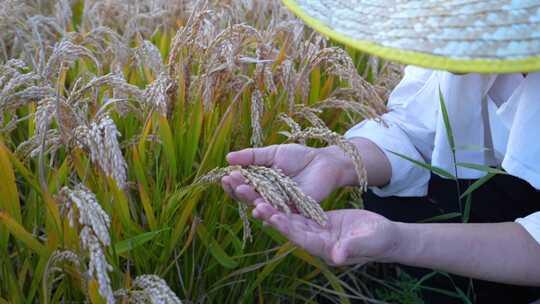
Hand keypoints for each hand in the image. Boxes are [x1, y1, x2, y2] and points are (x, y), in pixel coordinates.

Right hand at [221, 144, 347, 205]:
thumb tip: (228, 158)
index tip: (225, 176)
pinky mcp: (293, 210)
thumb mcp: (273, 153)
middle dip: (239, 189)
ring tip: (243, 191)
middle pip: (248, 197)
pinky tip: (259, 209)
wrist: (324, 162)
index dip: (232, 183)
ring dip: (250, 199)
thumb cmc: (299, 156)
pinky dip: (269, 213)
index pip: (242, 186)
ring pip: (261, 206)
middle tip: (232, 181)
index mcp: (260, 182)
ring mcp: (279, 204)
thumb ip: (252, 157)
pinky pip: (278, 214)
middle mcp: (267, 195)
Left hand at [253, 202, 398, 265]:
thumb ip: (352, 248)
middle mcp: (314, 239)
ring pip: (288, 215)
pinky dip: (283, 199)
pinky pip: (296, 208)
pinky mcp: (316, 219)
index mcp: (324, 247)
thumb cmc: (379, 240)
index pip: (300, 236)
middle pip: (287, 225)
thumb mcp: (367, 242)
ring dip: (270, 203)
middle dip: (268, 211)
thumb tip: (338, 256)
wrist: (384, 236)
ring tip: (251, 190)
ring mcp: (314, 230)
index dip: (285, 226)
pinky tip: (270, 187)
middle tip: (249, 198)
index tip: (269, 214)